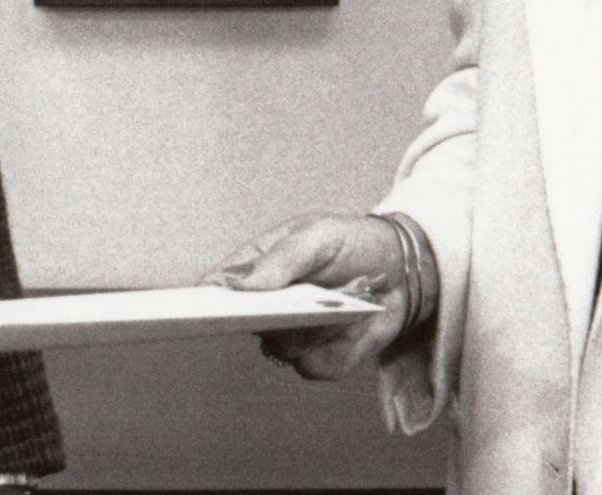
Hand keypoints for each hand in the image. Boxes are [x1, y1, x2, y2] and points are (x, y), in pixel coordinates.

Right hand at [202, 211, 414, 380]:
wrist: (401, 269)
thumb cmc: (350, 243)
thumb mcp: (317, 236)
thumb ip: (281, 260)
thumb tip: (241, 288)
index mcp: (254, 273)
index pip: (214, 291)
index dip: (202, 302)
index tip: (200, 307)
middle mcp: (265, 311)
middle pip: (243, 327)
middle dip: (266, 317)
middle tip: (279, 309)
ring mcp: (291, 339)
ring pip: (282, 348)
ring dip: (313, 326)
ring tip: (340, 302)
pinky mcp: (321, 362)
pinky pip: (317, 366)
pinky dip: (339, 344)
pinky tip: (354, 322)